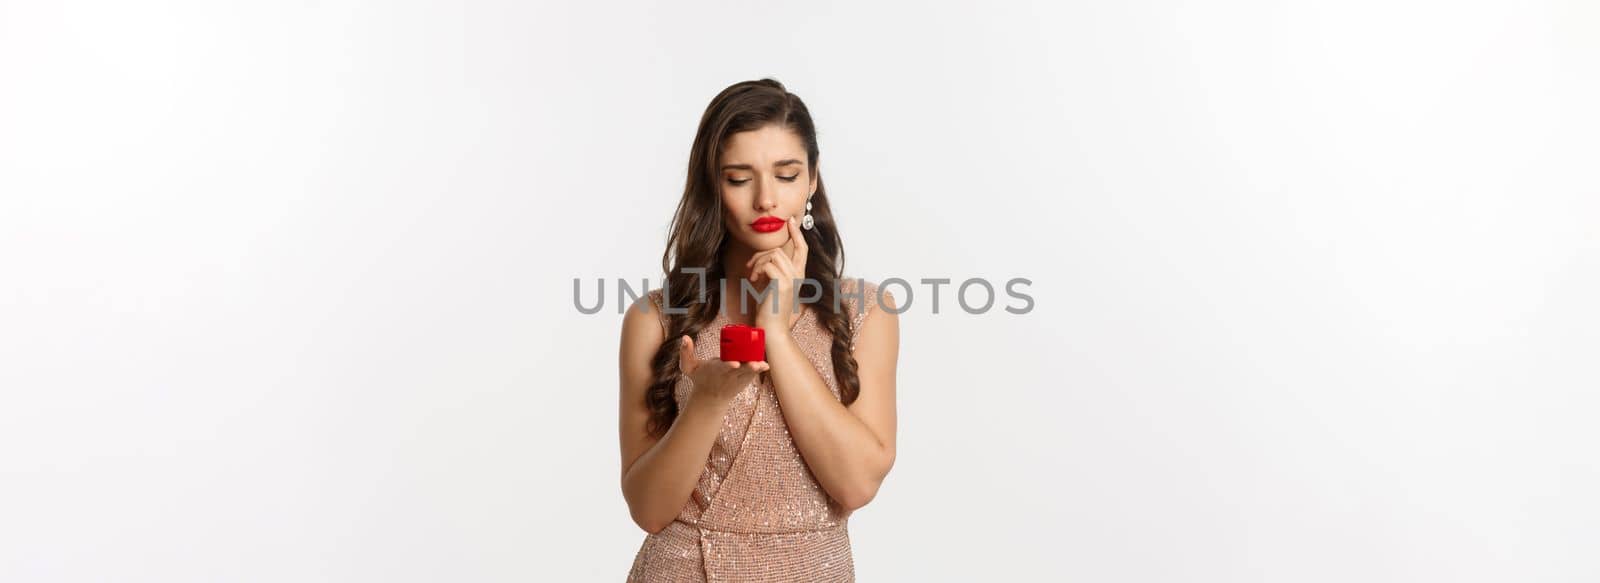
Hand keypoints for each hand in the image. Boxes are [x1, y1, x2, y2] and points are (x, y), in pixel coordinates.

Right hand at [678, 335, 768, 404]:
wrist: (710, 398)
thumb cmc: (700, 378)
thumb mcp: (688, 367)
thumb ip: (685, 352)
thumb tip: (684, 337)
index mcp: (716, 371)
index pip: (723, 368)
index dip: (729, 366)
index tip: (735, 364)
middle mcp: (728, 376)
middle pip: (739, 371)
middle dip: (747, 368)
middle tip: (755, 364)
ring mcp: (737, 379)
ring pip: (748, 373)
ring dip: (756, 369)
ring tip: (762, 365)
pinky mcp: (744, 381)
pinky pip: (752, 375)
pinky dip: (759, 370)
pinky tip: (765, 366)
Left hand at [745, 215, 808, 329]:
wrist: (771, 330)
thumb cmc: (769, 311)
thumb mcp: (771, 286)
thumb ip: (771, 272)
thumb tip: (762, 259)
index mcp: (798, 276)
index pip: (803, 249)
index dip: (797, 233)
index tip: (791, 220)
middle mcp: (798, 276)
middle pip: (780, 250)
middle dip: (761, 255)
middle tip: (750, 268)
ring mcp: (792, 279)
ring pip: (773, 255)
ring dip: (757, 262)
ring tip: (752, 276)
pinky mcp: (783, 284)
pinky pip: (768, 264)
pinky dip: (756, 269)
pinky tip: (752, 281)